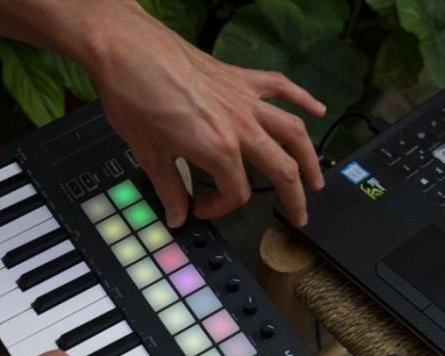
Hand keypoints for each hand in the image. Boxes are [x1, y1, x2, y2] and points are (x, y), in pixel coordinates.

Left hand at [90, 7, 325, 228]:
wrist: (126, 48)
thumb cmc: (133, 99)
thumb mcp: (150, 154)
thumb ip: (170, 190)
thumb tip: (177, 216)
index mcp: (219, 150)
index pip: (235, 193)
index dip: (220, 208)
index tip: (201, 208)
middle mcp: (241, 127)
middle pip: (282, 170)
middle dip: (295, 199)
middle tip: (300, 218)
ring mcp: (246, 100)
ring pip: (292, 132)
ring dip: (310, 159)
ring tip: (318, 180)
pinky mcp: (242, 78)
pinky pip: (282, 88)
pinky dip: (302, 99)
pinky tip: (318, 111)